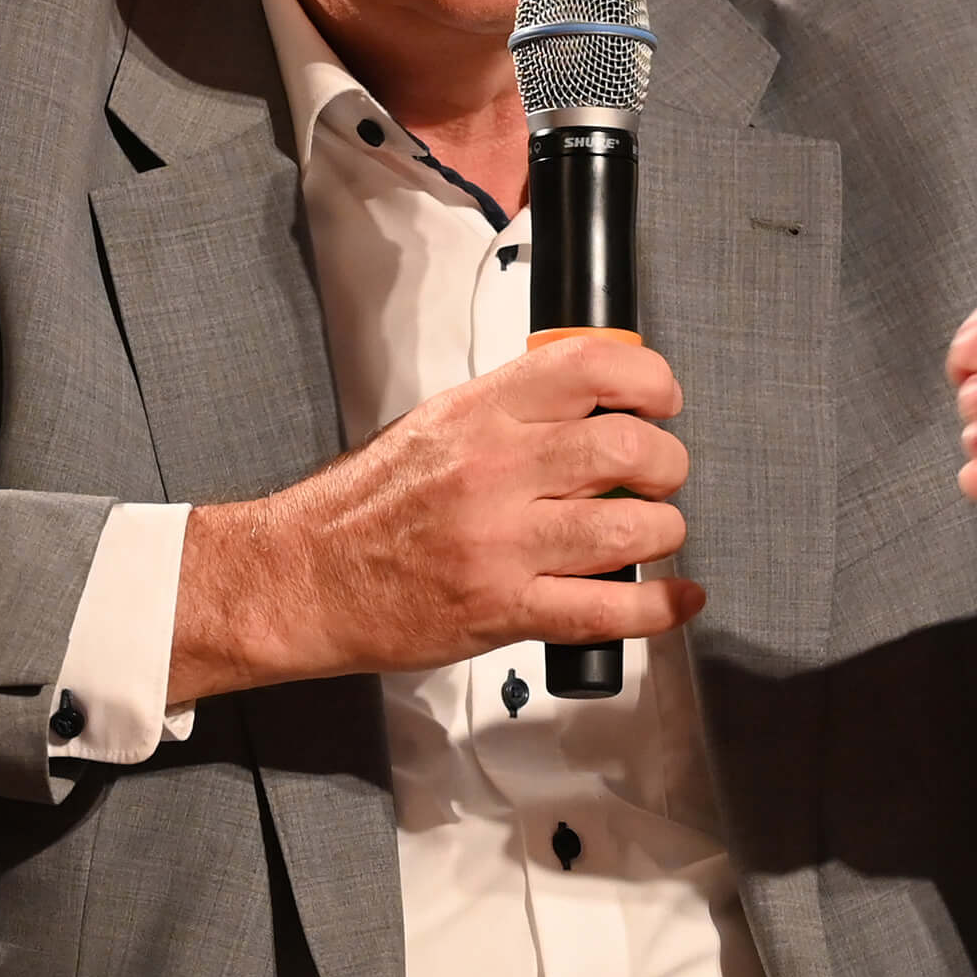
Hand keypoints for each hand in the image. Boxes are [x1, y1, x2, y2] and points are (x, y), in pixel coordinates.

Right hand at [170, 336, 702, 696]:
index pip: (592, 366)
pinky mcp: (505, 610)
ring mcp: (502, 544)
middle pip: (629, 447)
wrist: (302, 577)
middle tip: (660, 475)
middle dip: (667, 463)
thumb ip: (513, 413)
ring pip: (631, 529)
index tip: (662, 400)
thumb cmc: (365, 506)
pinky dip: (659, 607)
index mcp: (479, 413)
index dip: (650, 380)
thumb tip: (596, 406)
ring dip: (663, 530)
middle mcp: (495, 471)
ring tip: (653, 532)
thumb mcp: (435, 425)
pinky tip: (674, 596)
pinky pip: (608, 610)